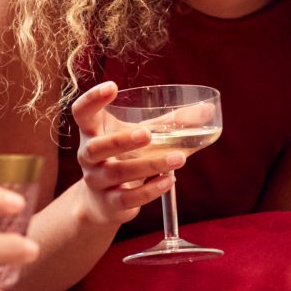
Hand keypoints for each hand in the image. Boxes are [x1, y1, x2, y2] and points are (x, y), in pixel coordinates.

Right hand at [65, 81, 182, 226]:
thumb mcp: (141, 136)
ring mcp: (97, 181)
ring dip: (149, 165)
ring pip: (117, 173)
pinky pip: (128, 197)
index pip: (81, 112)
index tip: (112, 87)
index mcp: (93, 132)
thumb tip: (208, 110)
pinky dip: (150, 190)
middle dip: (121, 141)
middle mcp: (89, 157)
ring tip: (178, 158)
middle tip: (147, 134)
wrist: (103, 203)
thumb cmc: (123, 158)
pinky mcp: (110, 203)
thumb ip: (170, 123)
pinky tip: (169, 180)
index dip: (92, 99)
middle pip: (96, 147)